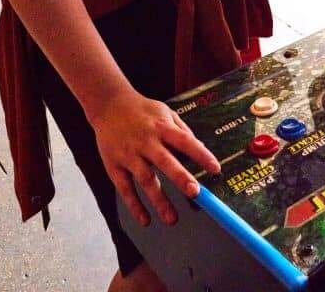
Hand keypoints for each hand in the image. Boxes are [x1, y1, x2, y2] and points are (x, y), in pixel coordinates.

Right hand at [91, 87, 219, 227]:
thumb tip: (202, 150)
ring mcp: (129, 154)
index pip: (185, 141)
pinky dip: (134, 205)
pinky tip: (145, 220)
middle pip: (165, 161)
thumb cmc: (142, 110)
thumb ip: (182, 131)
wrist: (108, 104)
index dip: (201, 155)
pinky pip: (125, 188)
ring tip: (172, 219)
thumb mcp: (165, 112)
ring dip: (159, 200)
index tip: (216, 169)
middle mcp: (146, 141)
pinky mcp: (114, 165)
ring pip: (145, 179)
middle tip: (195, 193)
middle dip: (180, 177)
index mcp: (162, 127)